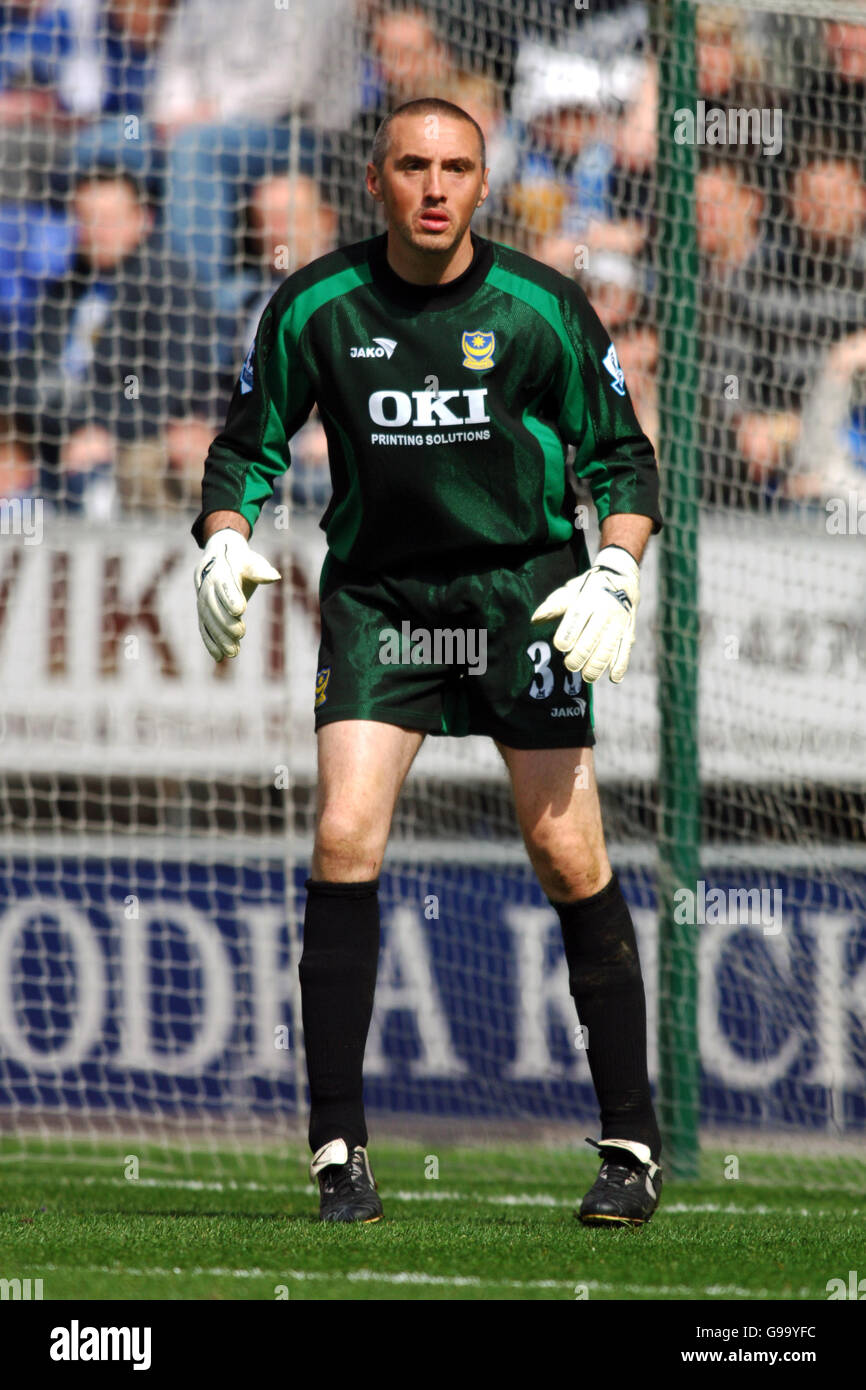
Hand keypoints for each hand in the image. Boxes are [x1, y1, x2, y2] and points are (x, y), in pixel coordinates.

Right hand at [194, 527, 280, 660]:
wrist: (218, 557)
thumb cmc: (240, 561)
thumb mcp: (251, 561)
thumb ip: (260, 571)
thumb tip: (275, 576)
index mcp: (221, 571)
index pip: (224, 585)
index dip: (230, 597)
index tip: (240, 610)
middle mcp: (207, 586)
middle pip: (213, 606)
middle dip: (225, 621)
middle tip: (240, 634)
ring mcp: (202, 599)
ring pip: (208, 620)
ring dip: (219, 637)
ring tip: (233, 652)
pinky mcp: (202, 612)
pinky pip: (204, 628)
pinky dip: (210, 643)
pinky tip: (219, 657)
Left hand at [531, 544, 639, 682]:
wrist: (622, 580)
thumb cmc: (588, 589)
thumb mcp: (570, 591)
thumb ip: (553, 606)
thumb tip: (535, 620)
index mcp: (588, 599)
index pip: (576, 618)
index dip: (568, 634)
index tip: (560, 646)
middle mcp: (605, 611)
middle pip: (592, 637)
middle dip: (580, 655)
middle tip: (570, 666)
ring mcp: (619, 623)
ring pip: (609, 647)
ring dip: (598, 665)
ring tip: (587, 677)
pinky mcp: (628, 632)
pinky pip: (625, 650)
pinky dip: (620, 665)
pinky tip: (613, 678)